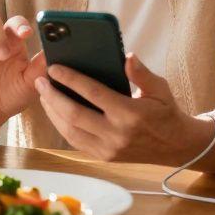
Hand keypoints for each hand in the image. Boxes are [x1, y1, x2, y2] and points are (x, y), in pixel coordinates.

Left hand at [34, 53, 209, 164]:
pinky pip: (75, 141)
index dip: (71, 79)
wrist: (175, 146)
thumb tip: (127, 57)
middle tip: (40, 81)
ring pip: (70, 131)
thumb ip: (141, 73)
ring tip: (43, 94)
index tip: (55, 67)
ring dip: (53, 112)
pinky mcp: (104, 157)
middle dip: (53, 96)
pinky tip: (55, 111)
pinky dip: (62, 126)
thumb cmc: (166, 112)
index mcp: (130, 114)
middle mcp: (116, 134)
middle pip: (74, 114)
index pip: (93, 93)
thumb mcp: (160, 88)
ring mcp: (108, 149)